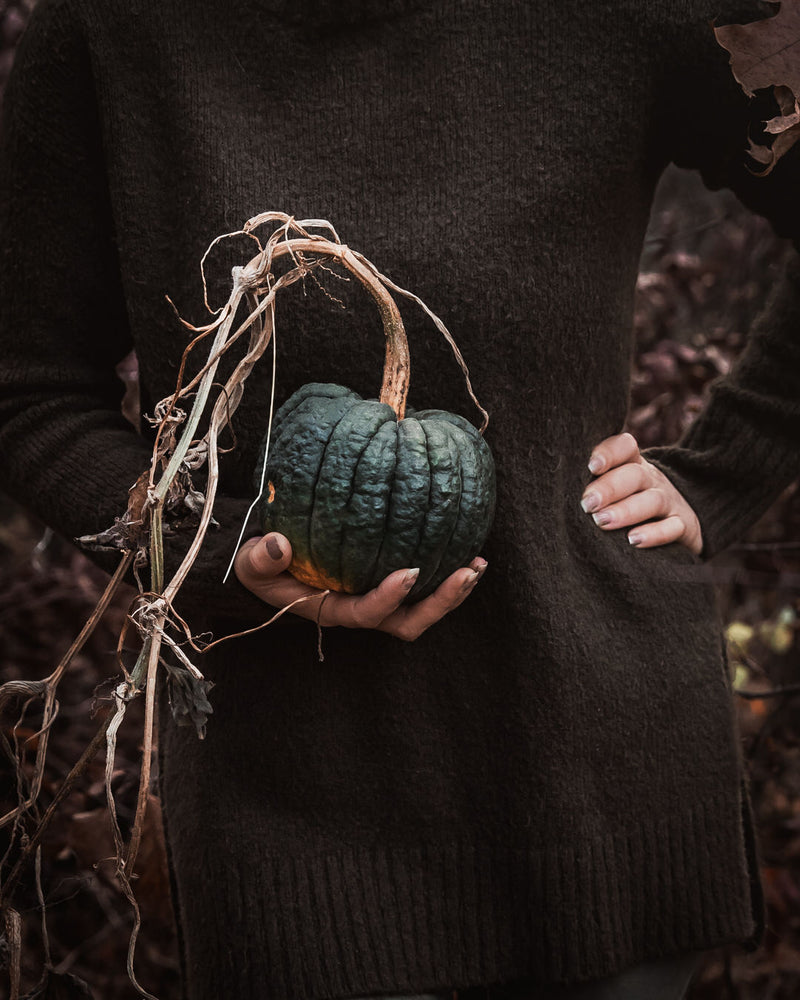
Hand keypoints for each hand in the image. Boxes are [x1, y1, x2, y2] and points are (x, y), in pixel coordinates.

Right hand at [234, 532, 487, 640]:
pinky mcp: (387, 583)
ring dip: (452, 590)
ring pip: (422, 609)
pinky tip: (466, 544)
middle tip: (467, 571)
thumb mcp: (251, 563)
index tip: (410, 572)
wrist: (267, 564)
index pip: (366, 612)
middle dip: (441, 603)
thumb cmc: (261, 565)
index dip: (389, 598)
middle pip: (408, 623)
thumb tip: (278, 544)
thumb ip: (261, 558)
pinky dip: (445, 571)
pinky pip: (422, 586)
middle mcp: (360, 610)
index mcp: (332, 610)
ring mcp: (377, 599)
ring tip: (477, 563)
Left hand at [581, 432, 703, 554]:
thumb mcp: (613, 490)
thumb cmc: (628, 506)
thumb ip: (592, 486)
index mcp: (632, 465)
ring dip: (626, 511)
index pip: (625, 447)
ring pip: (653, 500)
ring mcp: (670, 501)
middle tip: (588, 504)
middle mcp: (651, 480)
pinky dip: (655, 534)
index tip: (591, 466)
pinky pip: (673, 527)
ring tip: (602, 521)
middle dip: (609, 488)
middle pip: (634, 475)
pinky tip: (633, 541)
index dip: (610, 452)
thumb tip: (557, 493)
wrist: (677, 526)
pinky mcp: (683, 525)